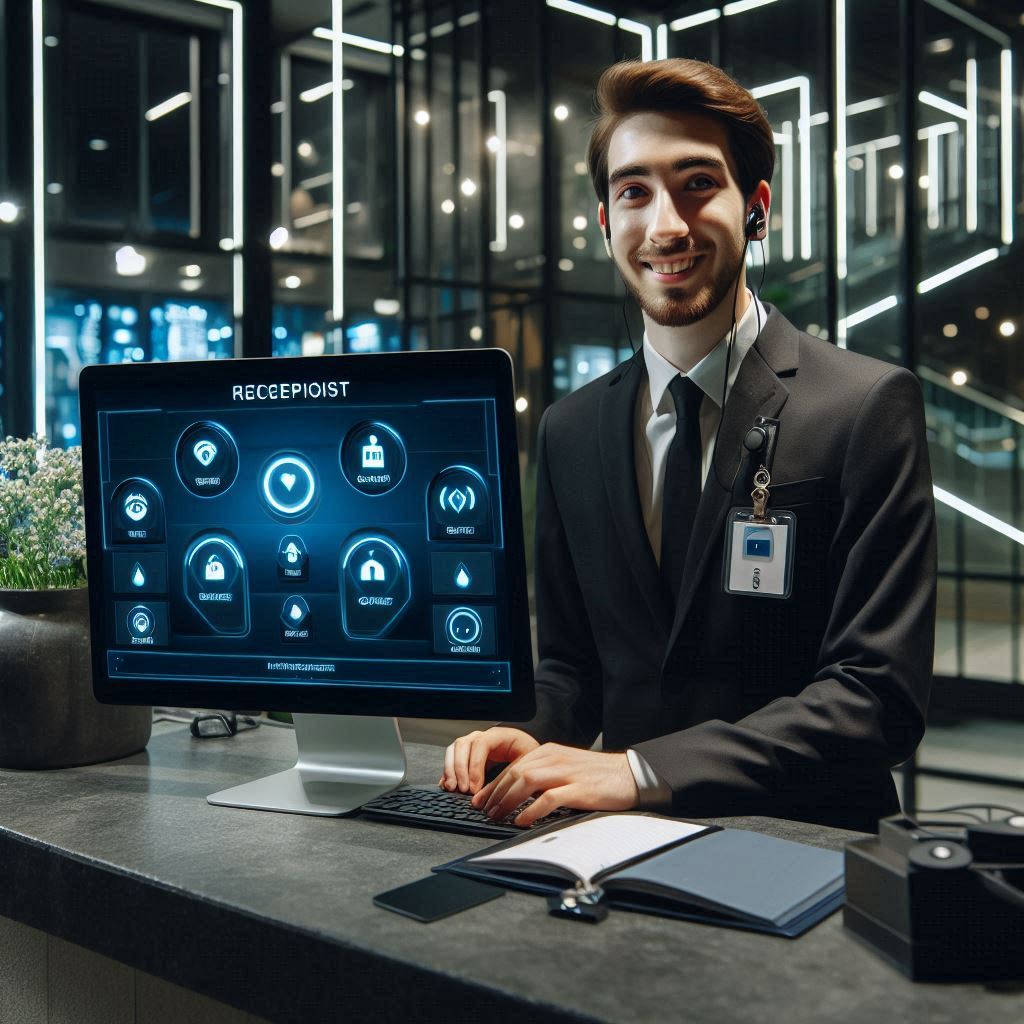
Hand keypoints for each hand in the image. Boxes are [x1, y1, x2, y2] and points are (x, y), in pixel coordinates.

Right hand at [440, 727, 539, 793]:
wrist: (530, 755)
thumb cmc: (529, 758)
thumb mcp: (525, 765)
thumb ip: (507, 776)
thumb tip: (486, 794)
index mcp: (499, 735)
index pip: (481, 744)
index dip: (475, 765)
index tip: (475, 787)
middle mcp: (483, 736)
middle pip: (463, 744)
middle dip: (460, 769)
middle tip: (463, 789)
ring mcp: (473, 744)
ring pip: (454, 749)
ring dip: (450, 769)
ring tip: (452, 788)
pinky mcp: (468, 755)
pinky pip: (452, 759)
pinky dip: (448, 772)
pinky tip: (447, 784)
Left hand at [472, 744, 639, 826]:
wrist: (629, 774)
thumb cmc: (597, 774)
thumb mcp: (566, 767)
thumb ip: (544, 774)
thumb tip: (518, 792)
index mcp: (549, 751)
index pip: (513, 767)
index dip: (494, 784)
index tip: (481, 800)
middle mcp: (554, 758)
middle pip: (515, 773)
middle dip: (495, 794)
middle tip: (485, 812)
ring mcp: (566, 772)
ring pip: (526, 782)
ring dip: (508, 801)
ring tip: (498, 816)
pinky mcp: (578, 789)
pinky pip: (548, 798)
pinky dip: (531, 810)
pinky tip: (522, 820)